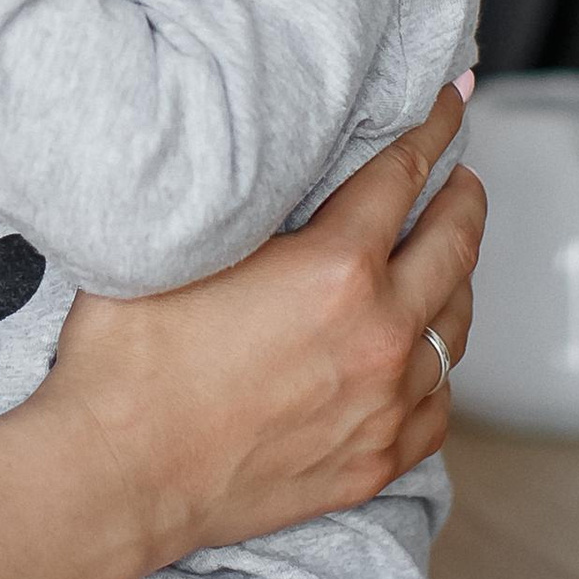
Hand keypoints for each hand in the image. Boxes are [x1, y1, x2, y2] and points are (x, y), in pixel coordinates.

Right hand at [35, 84, 481, 578]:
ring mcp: (383, 404)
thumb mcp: (181, 246)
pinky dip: (438, 370)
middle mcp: (378, 333)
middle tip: (460, 176)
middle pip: (453, 245)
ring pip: (456, 328)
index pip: (402, 175)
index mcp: (335, 269)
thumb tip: (276, 162)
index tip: (448, 102)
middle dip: (462, 198)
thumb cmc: (127, 362)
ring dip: (457, 281)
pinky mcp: (373, 460)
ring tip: (447, 258)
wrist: (116, 477)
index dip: (430, 129)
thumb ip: (246, 202)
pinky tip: (424, 355)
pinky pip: (437, 406)